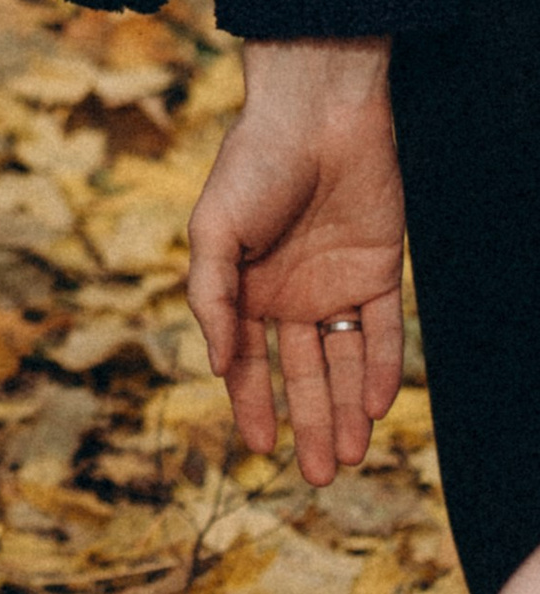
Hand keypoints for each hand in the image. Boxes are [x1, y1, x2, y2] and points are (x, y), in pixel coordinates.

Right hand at [184, 37, 403, 486]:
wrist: (316, 115)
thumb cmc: (252, 166)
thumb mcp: (213, 233)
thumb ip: (211, 299)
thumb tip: (216, 365)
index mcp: (242, 287)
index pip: (247, 361)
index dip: (252, 405)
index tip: (259, 448)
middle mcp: (289, 294)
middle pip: (302, 373)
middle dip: (308, 425)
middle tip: (315, 478)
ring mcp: (335, 283)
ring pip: (343, 362)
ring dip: (347, 409)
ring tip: (349, 458)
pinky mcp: (379, 270)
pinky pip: (382, 329)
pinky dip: (381, 368)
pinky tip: (378, 406)